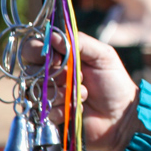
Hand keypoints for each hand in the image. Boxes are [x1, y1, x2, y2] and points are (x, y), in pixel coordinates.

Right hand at [29, 32, 141, 150]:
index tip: (57, 59)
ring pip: (37, 91)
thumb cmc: (114, 82)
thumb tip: (53, 36)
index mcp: (61, 56)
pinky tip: (78, 109)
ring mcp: (48, 95)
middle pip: (29, 70)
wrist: (121, 115)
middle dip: (54, 74)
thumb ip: (81, 43)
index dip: (39, 51)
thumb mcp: (103, 56)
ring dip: (63, 93)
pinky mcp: (49, 115)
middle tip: (74, 78)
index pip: (33, 47)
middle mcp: (50, 74)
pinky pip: (44, 110)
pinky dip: (63, 110)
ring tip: (84, 95)